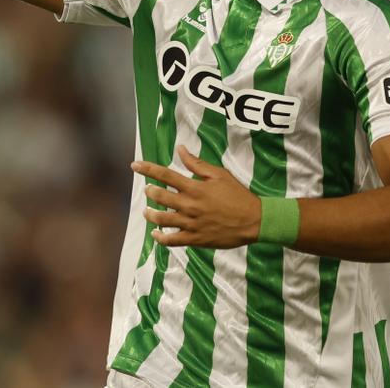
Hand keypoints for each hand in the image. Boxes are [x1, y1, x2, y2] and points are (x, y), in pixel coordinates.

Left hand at [131, 145, 260, 248]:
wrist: (255, 220)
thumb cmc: (238, 196)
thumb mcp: (220, 175)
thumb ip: (197, 163)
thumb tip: (180, 149)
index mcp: (194, 188)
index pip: (165, 175)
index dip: (147, 169)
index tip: (134, 165)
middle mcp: (189, 205)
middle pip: (160, 197)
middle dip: (150, 191)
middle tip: (148, 190)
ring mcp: (191, 223)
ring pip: (162, 219)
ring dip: (150, 214)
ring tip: (147, 211)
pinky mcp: (195, 239)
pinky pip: (172, 240)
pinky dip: (160, 238)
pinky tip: (155, 234)